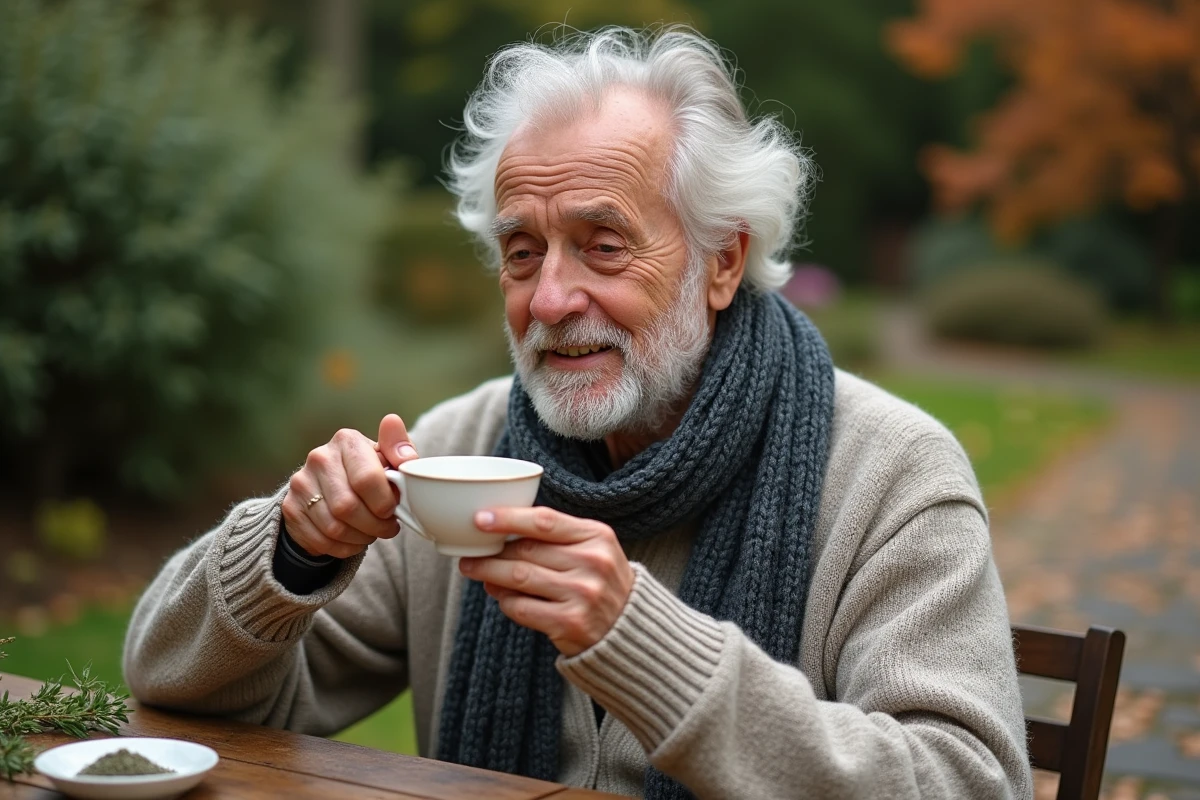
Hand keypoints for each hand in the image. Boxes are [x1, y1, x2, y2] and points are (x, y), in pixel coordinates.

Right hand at [281, 414, 417, 557]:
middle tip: (387, 527)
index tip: (393, 510)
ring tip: (372, 533)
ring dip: (360, 537)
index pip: (367, 478)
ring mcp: (301, 483)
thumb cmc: (368, 471)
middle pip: (348, 506)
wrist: (331, 485)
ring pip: (334, 527)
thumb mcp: (388, 457)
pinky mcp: (291, 508)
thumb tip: (407, 458)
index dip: (384, 502)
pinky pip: (320, 540)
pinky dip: (343, 547)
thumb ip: (401, 452)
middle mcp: (320, 458)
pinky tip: (354, 540)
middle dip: (374, 524)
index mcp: (347, 441)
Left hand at [458, 507, 634, 656]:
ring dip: (489, 573)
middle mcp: (592, 563)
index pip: (544, 521)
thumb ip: (556, 536)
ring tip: (473, 569)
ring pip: (518, 577)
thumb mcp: (593, 548)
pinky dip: (505, 601)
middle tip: (470, 550)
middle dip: (492, 550)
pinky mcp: (569, 623)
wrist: (629, 630)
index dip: (507, 518)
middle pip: (525, 550)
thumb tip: (502, 531)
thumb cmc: (601, 582)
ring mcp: (582, 594)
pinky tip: (502, 597)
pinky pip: (521, 607)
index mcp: (597, 536)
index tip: (479, 517)